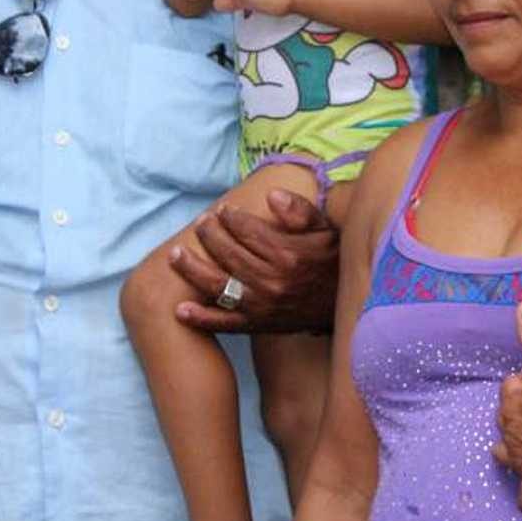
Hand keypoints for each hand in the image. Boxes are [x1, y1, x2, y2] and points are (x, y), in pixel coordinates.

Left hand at [169, 188, 339, 333]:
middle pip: (228, 254)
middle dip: (209, 235)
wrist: (346, 307)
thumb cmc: (333, 261)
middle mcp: (272, 282)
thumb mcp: (326, 229)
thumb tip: (271, 195)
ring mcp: (262, 306)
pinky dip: (201, 318)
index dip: (230, 218)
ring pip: (218, 286)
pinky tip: (180, 310)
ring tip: (175, 255)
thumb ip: (300, 210)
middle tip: (200, 223)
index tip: (223, 210)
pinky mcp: (258, 325)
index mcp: (288, 255)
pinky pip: (225, 323)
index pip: (247, 231)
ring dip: (192, 270)